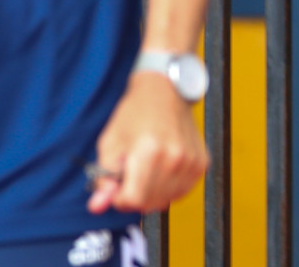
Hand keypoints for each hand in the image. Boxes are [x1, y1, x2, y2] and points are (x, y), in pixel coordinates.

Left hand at [87, 71, 207, 213]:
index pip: (133, 199)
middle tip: (130, 177)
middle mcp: (175, 157)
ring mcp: (191, 161)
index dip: (119, 199)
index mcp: (149, 151)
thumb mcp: (110, 144)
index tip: (117, 187)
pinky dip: (170, 189)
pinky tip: (162, 173)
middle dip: (135, 197)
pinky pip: (182, 192)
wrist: (166, 92)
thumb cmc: (135, 114)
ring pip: (167, 200)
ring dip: (153, 194)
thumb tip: (97, 206)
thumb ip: (103, 178)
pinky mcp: (202, 163)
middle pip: (150, 202)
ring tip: (147, 172)